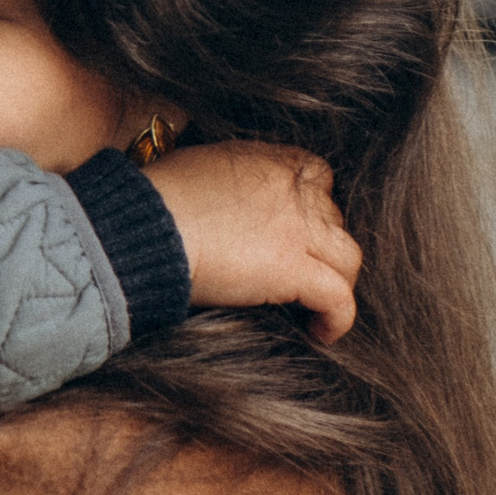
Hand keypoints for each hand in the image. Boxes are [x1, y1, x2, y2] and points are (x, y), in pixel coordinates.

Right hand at [139, 141, 360, 343]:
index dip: (312, 202)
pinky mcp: (294, 271)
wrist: (147, 224)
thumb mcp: (196, 168)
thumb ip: (225, 182)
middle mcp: (292, 191)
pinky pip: (339, 299)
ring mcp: (298, 230)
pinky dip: (337, 319)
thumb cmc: (153, 199)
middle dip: (321, 244)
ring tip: (317, 304)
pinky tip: (321, 333)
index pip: (317, 175)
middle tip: (301, 269)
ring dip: (338, 280)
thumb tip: (220, 204)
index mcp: (268, 162)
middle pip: (334, 217)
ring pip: (348, 257)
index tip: (297, 226)